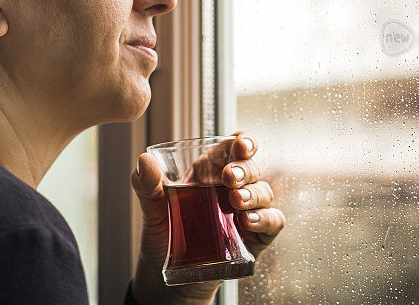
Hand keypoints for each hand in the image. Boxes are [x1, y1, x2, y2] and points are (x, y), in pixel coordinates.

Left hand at [130, 132, 285, 304]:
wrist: (166, 277)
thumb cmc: (163, 236)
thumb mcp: (152, 208)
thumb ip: (146, 184)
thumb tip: (144, 160)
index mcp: (209, 172)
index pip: (233, 148)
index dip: (243, 141)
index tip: (240, 144)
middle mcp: (230, 188)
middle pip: (251, 167)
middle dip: (244, 169)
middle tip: (230, 178)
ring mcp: (245, 211)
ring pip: (264, 192)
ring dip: (254, 193)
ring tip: (237, 201)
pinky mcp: (256, 236)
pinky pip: (273, 221)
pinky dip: (266, 218)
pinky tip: (248, 221)